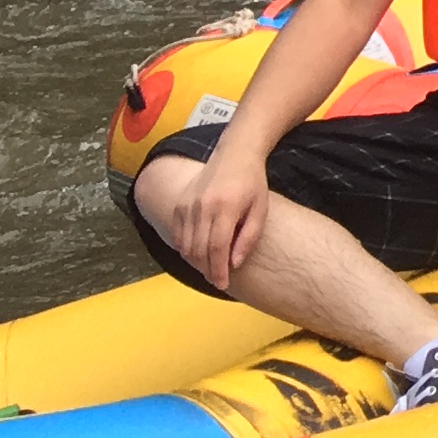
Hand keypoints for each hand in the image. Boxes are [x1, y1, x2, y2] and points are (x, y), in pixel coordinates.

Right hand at [165, 149, 272, 292]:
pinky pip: (177, 235)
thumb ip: (249, 237)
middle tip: (217, 281)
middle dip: (207, 270)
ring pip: (185, 245)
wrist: (234, 154)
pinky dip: (185, 249)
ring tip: (209, 270)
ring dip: (195, 263)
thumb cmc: (252, 183)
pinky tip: (197, 255)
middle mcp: (202, 206)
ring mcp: (187, 205)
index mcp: (226, 206)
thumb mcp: (260, 209)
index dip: (218, 270)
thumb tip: (233, 264)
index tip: (223, 284)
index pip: (217, 247)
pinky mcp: (179, 204)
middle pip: (199, 250)